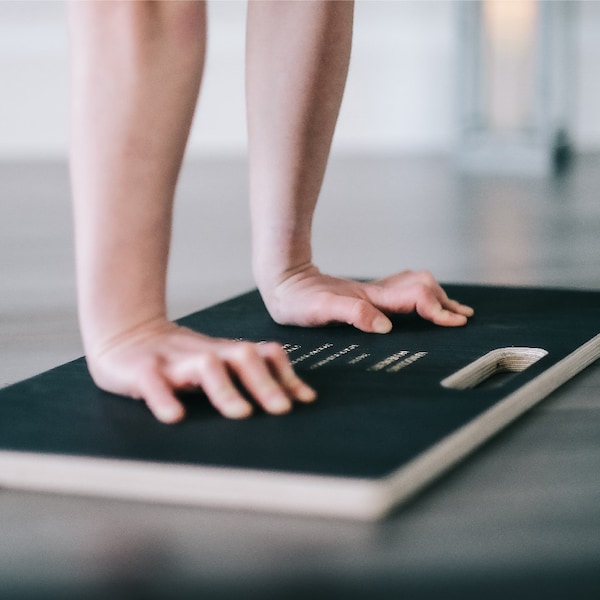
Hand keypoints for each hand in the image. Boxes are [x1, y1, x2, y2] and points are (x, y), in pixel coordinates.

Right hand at [86, 319, 315, 423]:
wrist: (128, 332)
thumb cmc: (181, 357)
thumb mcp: (218, 361)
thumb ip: (250, 376)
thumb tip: (295, 399)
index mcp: (226, 352)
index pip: (265, 355)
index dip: (287, 375)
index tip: (306, 400)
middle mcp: (206, 353)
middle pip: (242, 357)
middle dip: (264, 383)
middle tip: (281, 409)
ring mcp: (175, 361)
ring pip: (205, 367)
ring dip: (226, 389)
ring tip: (240, 413)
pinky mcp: (143, 370)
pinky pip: (154, 383)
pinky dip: (165, 399)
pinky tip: (174, 416)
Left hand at [260, 265, 473, 332]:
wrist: (283, 280)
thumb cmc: (297, 299)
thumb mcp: (320, 310)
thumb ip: (352, 314)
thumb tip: (384, 326)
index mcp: (370, 298)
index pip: (414, 298)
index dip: (437, 309)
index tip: (455, 321)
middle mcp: (375, 293)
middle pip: (422, 288)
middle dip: (444, 302)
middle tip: (462, 318)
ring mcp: (372, 293)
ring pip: (414, 286)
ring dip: (437, 297)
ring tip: (454, 311)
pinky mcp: (366, 296)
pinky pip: (402, 291)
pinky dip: (422, 296)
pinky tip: (424, 304)